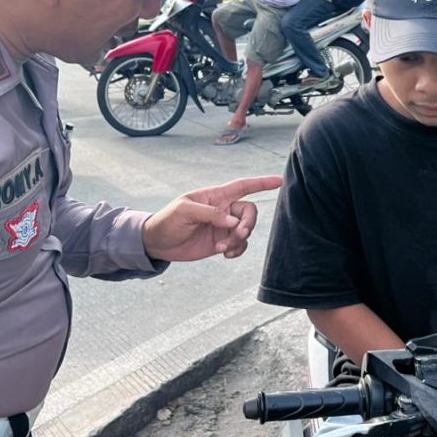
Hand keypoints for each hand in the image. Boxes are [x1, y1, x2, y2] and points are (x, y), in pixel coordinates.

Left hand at [142, 175, 282, 261]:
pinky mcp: (221, 242)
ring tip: (223, 248)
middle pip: (249, 212)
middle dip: (248, 224)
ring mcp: (223, 227)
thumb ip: (210, 213)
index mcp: (216, 196)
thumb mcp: (184, 211)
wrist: (157, 242)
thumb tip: (233, 222)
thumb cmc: (168, 220)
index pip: (243, 186)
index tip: (279, 181)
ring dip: (239, 240)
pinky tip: (225, 254)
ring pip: (246, 230)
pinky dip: (237, 251)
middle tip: (238, 235)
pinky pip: (240, 245)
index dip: (262, 182)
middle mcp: (223, 210)